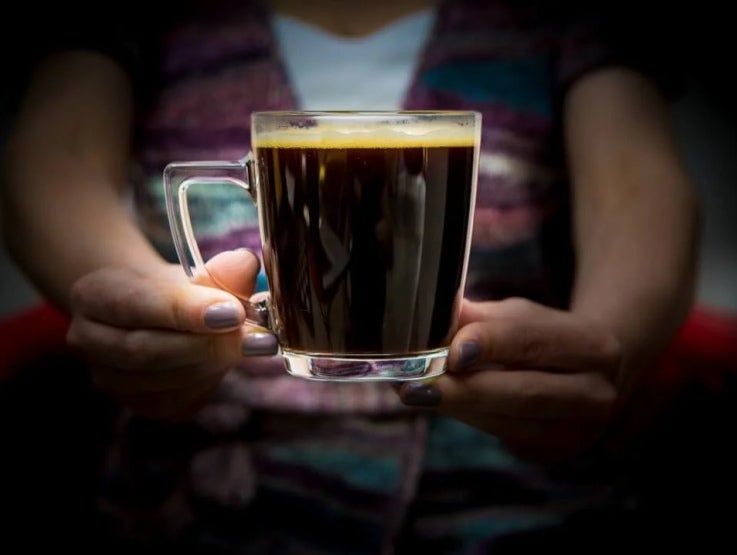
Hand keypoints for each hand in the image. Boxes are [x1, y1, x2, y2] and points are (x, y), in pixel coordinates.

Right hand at [66, 249, 277, 420]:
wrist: (156, 317)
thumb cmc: (174, 289)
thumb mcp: (192, 272)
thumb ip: (220, 271)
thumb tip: (245, 265)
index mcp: (94, 295)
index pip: (137, 305)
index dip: (187, 311)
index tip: (232, 312)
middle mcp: (90, 341)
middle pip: (148, 351)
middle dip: (210, 345)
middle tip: (259, 337)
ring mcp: (112, 380)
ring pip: (168, 380)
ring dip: (217, 363)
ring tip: (252, 342)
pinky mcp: (142, 406)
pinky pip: (182, 400)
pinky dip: (213, 379)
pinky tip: (227, 360)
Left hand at [398, 298, 621, 461]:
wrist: (586, 375)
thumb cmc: (543, 338)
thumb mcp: (519, 316)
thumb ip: (480, 318)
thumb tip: (433, 313)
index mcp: (595, 346)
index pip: (535, 343)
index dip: (490, 344)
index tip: (451, 350)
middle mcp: (596, 395)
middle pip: (523, 394)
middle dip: (463, 389)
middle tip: (414, 384)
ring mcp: (578, 432)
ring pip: (507, 422)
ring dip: (455, 406)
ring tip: (413, 389)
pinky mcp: (552, 452)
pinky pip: (501, 435)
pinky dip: (466, 417)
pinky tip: (440, 402)